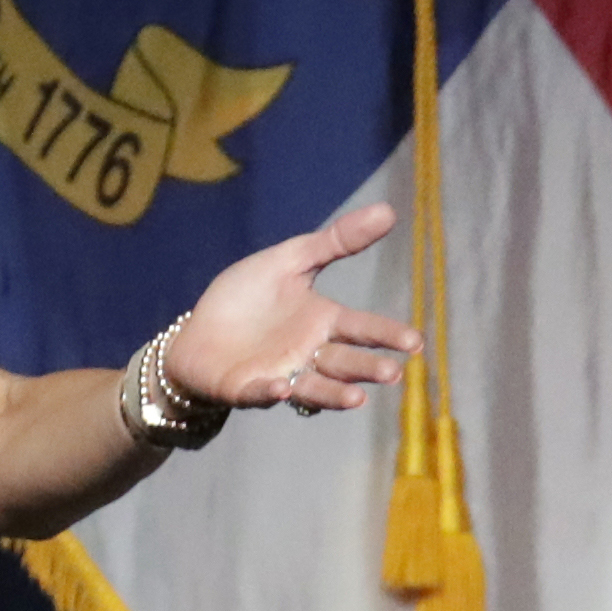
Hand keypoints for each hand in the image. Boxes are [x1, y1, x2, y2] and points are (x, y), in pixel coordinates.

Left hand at [168, 199, 417, 415]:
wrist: (197, 330)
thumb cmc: (248, 297)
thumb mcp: (290, 260)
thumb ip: (336, 241)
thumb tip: (389, 211)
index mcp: (321, 322)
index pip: (360, 328)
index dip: (386, 335)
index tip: (414, 342)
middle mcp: (308, 354)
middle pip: (343, 362)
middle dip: (366, 368)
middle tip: (393, 373)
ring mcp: (280, 375)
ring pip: (314, 388)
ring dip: (335, 394)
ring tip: (357, 398)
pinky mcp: (246, 388)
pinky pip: (260, 393)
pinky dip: (270, 393)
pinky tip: (282, 388)